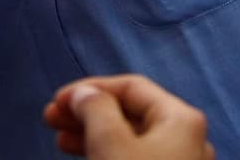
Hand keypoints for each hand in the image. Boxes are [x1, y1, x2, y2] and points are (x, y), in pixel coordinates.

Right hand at [44, 76, 213, 158]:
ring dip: (93, 135)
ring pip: (131, 140)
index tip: (55, 102)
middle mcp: (188, 140)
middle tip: (51, 120)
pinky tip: (85, 159)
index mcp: (180, 119)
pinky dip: (109, 156)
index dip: (89, 88)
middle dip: (88, 114)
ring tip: (60, 143)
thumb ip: (94, 107)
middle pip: (130, 113)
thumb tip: (87, 94)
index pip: (130, 86)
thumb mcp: (109, 141)